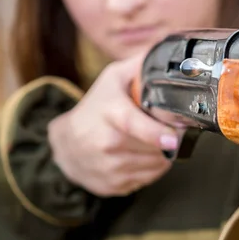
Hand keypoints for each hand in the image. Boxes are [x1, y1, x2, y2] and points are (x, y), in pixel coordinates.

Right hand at [48, 54, 178, 196]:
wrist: (65, 145)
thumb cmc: (95, 108)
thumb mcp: (112, 79)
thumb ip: (141, 66)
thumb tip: (171, 53)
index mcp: (109, 112)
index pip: (132, 124)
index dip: (156, 133)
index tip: (173, 138)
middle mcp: (106, 143)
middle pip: (154, 148)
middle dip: (169, 140)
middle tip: (168, 129)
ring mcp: (108, 168)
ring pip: (155, 166)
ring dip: (163, 155)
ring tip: (155, 142)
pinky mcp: (112, 186)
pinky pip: (147, 180)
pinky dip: (151, 169)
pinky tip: (142, 155)